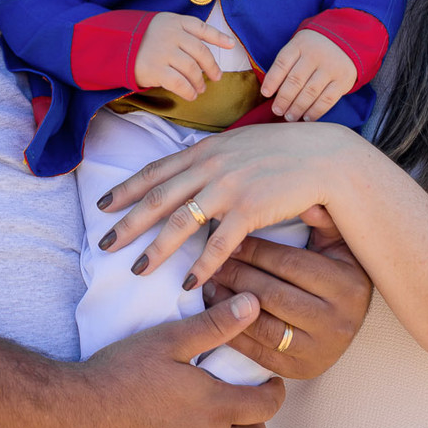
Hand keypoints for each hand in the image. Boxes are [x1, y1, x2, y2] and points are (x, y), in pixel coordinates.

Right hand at [71, 291, 284, 427]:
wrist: (76, 416)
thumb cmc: (120, 372)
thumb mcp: (168, 339)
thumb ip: (214, 325)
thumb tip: (253, 305)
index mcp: (215, 406)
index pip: (267, 405)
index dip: (274, 392)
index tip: (267, 384)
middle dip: (258, 423)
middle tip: (244, 408)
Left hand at [99, 120, 363, 291]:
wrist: (324, 156)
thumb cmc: (285, 151)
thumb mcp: (240, 144)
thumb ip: (212, 157)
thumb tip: (189, 168)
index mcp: (205, 150)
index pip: (155, 171)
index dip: (126, 189)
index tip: (102, 206)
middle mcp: (210, 165)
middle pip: (157, 198)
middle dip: (127, 223)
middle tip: (104, 246)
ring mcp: (229, 186)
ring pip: (180, 222)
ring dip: (156, 248)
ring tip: (138, 270)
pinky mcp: (250, 208)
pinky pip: (218, 243)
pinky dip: (200, 265)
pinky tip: (188, 283)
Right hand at [134, 12, 235, 101]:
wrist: (114, 47)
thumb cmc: (142, 38)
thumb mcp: (161, 26)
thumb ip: (182, 31)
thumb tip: (207, 50)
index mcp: (174, 21)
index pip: (201, 28)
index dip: (218, 37)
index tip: (231, 44)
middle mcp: (171, 35)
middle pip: (201, 52)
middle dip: (212, 67)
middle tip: (216, 77)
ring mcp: (163, 52)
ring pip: (192, 69)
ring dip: (199, 82)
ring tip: (200, 89)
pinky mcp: (155, 69)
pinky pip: (180, 83)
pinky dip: (188, 91)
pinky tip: (191, 95)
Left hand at [202, 231, 371, 379]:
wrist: (344, 321)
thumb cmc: (335, 269)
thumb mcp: (335, 241)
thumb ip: (321, 218)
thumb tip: (305, 203)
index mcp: (350, 286)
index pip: (290, 264)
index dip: (255, 251)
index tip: (229, 239)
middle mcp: (340, 322)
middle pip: (273, 295)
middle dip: (237, 276)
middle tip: (211, 262)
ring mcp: (322, 351)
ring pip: (263, 326)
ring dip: (228, 305)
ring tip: (209, 284)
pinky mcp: (302, 371)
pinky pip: (259, 352)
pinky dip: (232, 332)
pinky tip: (216, 311)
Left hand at [261, 28, 356, 120]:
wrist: (346, 41)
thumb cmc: (314, 50)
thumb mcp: (299, 47)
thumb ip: (287, 64)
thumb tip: (271, 92)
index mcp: (300, 44)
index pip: (282, 63)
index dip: (272, 80)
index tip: (265, 94)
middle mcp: (316, 55)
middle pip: (295, 80)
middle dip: (284, 99)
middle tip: (277, 111)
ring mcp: (331, 67)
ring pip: (310, 92)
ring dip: (297, 108)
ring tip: (289, 117)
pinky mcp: (343, 80)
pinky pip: (327, 99)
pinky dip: (315, 111)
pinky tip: (307, 117)